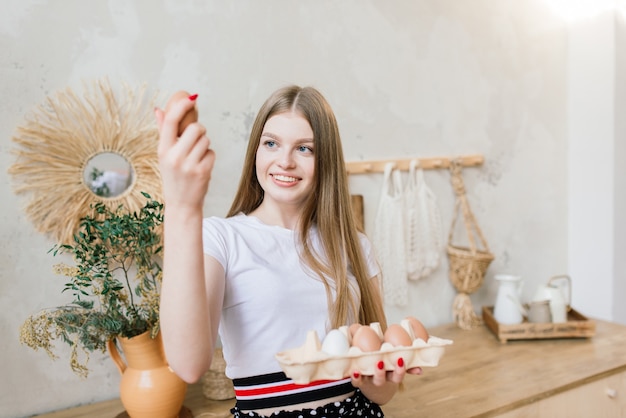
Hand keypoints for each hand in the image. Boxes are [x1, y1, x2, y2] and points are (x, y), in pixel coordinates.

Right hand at [155, 93, 214, 209]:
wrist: (181, 204)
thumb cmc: (173, 177)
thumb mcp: (164, 156)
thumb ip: (163, 132)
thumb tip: (159, 109)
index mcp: (162, 150)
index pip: (170, 121)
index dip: (181, 106)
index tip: (191, 98)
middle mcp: (174, 157)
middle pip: (195, 128)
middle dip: (199, 131)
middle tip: (196, 140)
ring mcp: (189, 165)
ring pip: (206, 140)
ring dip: (204, 145)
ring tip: (196, 157)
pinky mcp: (202, 172)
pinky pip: (212, 153)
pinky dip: (209, 157)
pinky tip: (202, 166)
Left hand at [351, 358, 421, 404]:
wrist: (369, 384)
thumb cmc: (382, 367)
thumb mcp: (392, 366)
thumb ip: (405, 364)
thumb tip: (420, 369)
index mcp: (391, 374)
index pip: (400, 373)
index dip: (404, 369)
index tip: (407, 362)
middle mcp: (383, 378)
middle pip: (393, 377)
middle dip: (397, 371)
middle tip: (399, 359)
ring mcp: (371, 379)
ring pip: (378, 379)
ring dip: (379, 372)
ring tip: (380, 362)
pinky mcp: (359, 381)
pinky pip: (357, 382)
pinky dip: (356, 377)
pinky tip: (355, 371)